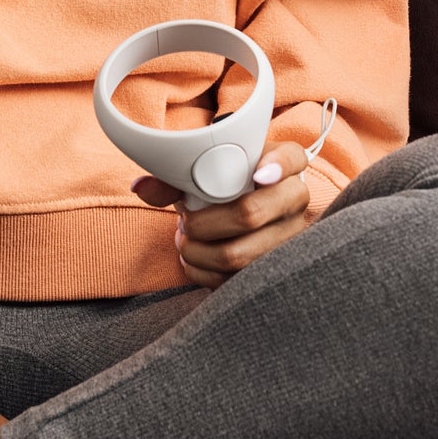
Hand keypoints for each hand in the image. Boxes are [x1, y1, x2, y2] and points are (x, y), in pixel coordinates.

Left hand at [131, 141, 311, 287]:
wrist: (238, 210)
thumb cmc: (223, 185)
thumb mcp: (206, 171)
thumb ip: (174, 177)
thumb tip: (142, 188)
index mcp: (286, 164)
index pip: (292, 157)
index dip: (277, 164)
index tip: (257, 173)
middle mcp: (295, 199)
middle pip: (250, 214)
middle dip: (204, 222)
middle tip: (186, 219)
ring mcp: (291, 238)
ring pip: (238, 255)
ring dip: (198, 251)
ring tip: (186, 240)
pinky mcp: (276, 271)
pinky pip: (234, 281)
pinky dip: (202, 272)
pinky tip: (196, 259)